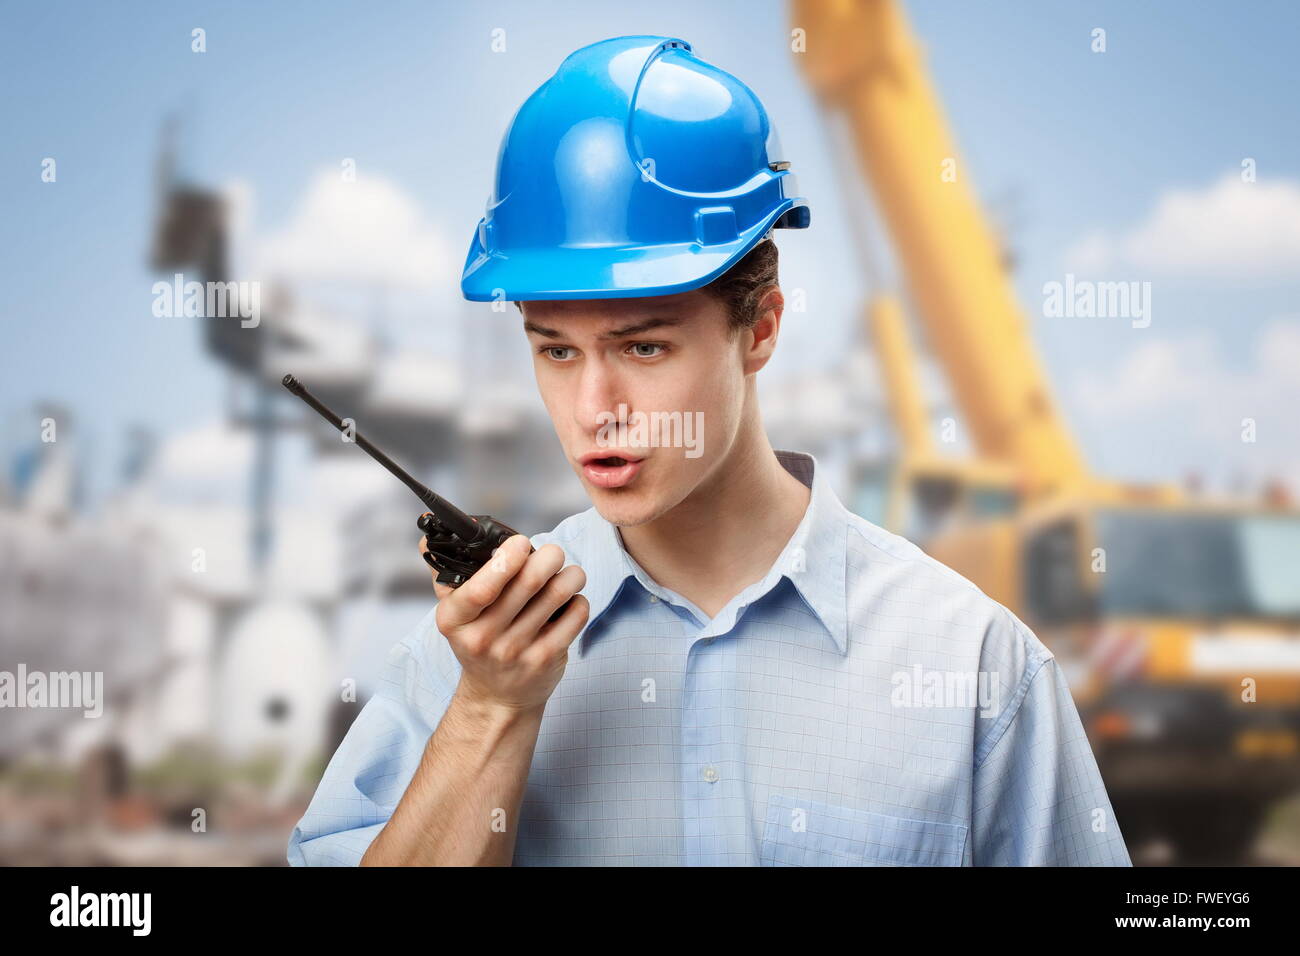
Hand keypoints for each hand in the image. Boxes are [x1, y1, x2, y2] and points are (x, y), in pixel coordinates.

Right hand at [419, 523, 588, 712]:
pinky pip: (575, 614)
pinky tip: (570, 600)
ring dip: (571, 574)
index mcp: (454, 620)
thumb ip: (445, 572)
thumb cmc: (477, 640)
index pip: (481, 587)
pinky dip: (578, 599)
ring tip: (569, 572)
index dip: (507, 558)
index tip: (521, 543)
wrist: (496, 696)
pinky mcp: (546, 659)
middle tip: (552, 553)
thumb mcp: (455, 613)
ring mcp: (517, 651)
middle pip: (528, 582)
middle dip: (548, 556)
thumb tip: (428, 536)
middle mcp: (484, 638)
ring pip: (557, 593)